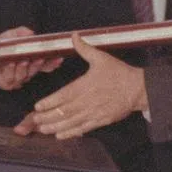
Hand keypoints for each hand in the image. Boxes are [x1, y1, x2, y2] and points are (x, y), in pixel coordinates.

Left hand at [0, 27, 62, 89]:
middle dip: (38, 65)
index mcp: (26, 62)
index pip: (43, 64)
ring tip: (22, 60)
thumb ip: (19, 33)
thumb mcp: (6, 37)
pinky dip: (11, 70)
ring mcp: (14, 79)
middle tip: (39, 58)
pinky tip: (10, 64)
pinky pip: (10, 78)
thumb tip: (31, 33)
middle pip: (35, 71)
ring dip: (24, 68)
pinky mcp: (4, 84)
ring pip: (24, 76)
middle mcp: (23, 72)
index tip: (59, 58)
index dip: (51, 63)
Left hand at [16, 34, 146, 138]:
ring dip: (56, 127)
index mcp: (86, 85)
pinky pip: (83, 128)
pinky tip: (60, 135)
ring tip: (42, 129)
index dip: (50, 102)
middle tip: (34, 120)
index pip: (64, 95)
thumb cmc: (119, 73)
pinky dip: (71, 133)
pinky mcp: (101, 121)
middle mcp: (88, 100)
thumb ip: (84, 48)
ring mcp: (94, 112)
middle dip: (48, 117)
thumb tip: (73, 35)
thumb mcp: (101, 57)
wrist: (138, 89)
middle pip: (65, 111)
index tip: (38, 106)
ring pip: (71, 122)